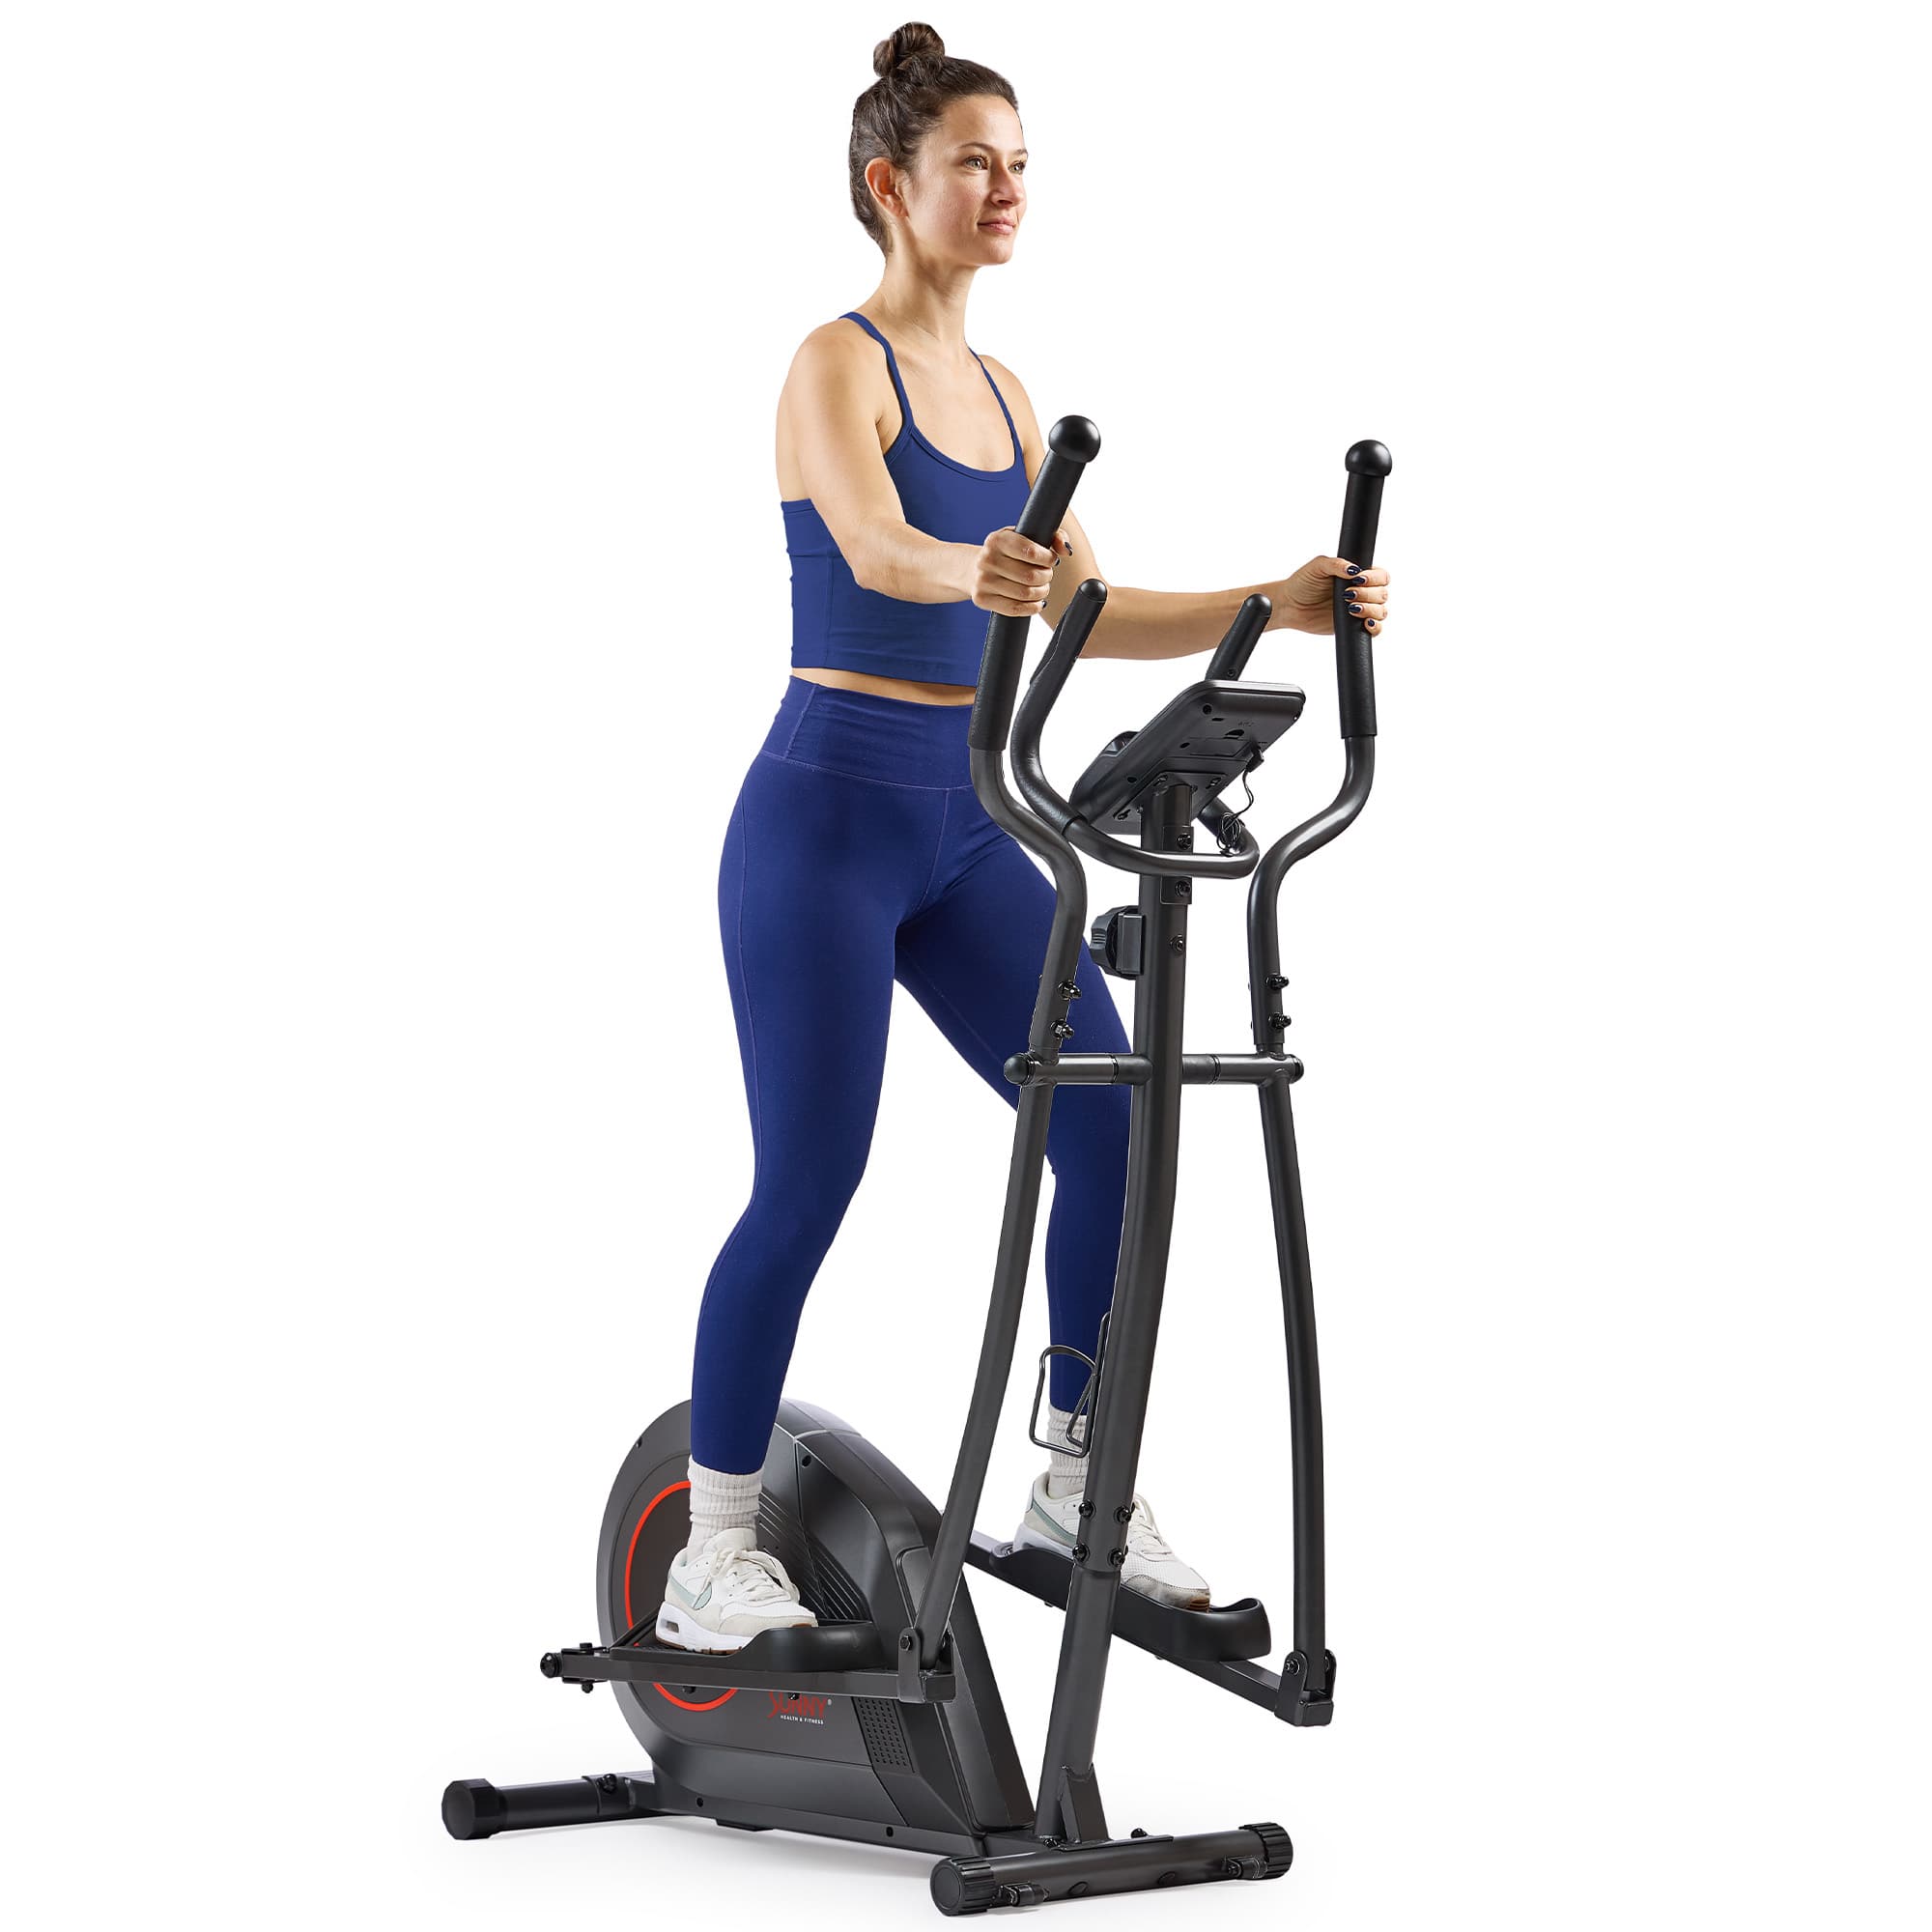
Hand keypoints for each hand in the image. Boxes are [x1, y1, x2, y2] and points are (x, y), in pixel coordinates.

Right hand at [969, 525, 1073, 618]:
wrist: (973, 567)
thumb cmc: (1007, 552)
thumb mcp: (1025, 536)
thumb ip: (1053, 536)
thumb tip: (1066, 550)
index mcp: (997, 540)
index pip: (1031, 552)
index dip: (1047, 559)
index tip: (1050, 560)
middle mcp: (987, 559)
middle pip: (1030, 576)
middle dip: (1046, 577)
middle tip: (1046, 574)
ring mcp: (982, 581)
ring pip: (1024, 594)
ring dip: (1041, 592)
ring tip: (1042, 587)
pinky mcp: (981, 599)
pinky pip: (1014, 609)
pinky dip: (1032, 608)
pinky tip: (1036, 602)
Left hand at [1276, 555, 1390, 636]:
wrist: (1289, 606)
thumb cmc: (1303, 583)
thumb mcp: (1317, 567)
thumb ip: (1336, 564)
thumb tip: (1354, 570)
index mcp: (1359, 575)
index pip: (1381, 576)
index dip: (1374, 578)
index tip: (1358, 580)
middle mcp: (1363, 592)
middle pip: (1383, 594)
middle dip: (1369, 594)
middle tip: (1347, 595)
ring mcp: (1360, 610)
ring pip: (1381, 611)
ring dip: (1371, 610)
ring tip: (1350, 608)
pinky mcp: (1354, 627)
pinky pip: (1375, 630)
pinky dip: (1375, 627)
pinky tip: (1365, 623)